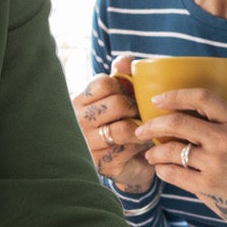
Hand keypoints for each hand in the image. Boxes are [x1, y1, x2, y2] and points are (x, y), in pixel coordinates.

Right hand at [72, 54, 154, 193]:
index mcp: (79, 102)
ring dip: (143, 127)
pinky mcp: (102, 163)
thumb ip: (121, 76)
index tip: (131, 95)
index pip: (103, 83)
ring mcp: (88, 144)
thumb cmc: (120, 125)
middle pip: (117, 104)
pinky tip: (146, 144)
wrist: (126, 166)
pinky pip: (131, 147)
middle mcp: (79, 123)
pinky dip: (144, 144)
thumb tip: (124, 61)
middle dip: (137, 108)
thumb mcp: (117, 98)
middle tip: (144, 113)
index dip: (124, 87)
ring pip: (125, 127)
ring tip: (147, 128)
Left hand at [134, 68, 226, 226]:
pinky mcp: (208, 186)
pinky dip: (162, 170)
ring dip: (154, 151)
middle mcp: (225, 140)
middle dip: (153, 125)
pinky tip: (161, 169)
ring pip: (171, 150)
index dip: (176, 95)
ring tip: (150, 153)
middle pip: (178, 123)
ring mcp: (215, 164)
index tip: (158, 99)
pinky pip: (174, 174)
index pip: (202, 97)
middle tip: (141, 128)